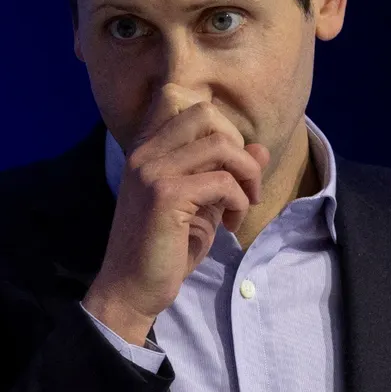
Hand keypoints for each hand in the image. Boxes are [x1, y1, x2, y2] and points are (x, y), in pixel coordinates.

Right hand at [82, 84, 269, 344]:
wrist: (130, 288)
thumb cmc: (164, 248)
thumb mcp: (201, 204)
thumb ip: (225, 173)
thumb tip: (260, 148)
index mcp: (146, 150)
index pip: (182, 103)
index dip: (218, 126)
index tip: (228, 162)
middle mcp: (145, 153)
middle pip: (206, 114)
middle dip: (236, 145)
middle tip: (240, 182)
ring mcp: (152, 171)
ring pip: (221, 145)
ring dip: (245, 174)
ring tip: (242, 204)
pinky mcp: (165, 195)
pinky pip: (222, 182)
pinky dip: (238, 201)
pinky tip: (229, 224)